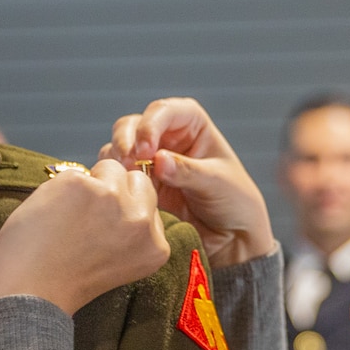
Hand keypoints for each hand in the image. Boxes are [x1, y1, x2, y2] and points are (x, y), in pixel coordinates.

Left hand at [0, 160, 169, 315]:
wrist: (29, 293)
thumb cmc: (63, 281)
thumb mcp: (119, 260)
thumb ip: (128, 229)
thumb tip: (121, 189)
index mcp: (155, 246)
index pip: (149, 202)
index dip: (121, 211)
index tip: (101, 233)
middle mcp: (141, 221)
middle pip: (135, 179)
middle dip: (112, 190)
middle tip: (85, 223)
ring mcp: (113, 199)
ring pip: (107, 169)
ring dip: (86, 186)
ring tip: (67, 220)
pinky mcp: (82, 185)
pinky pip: (74, 173)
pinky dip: (59, 189)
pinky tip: (51, 216)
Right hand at [100, 97, 274, 266]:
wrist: (230, 238)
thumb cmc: (235, 202)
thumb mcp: (217, 184)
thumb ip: (187, 172)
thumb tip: (158, 160)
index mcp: (192, 125)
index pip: (165, 111)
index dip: (151, 124)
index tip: (146, 150)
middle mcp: (167, 137)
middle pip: (134, 125)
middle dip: (126, 140)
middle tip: (128, 164)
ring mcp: (149, 160)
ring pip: (119, 147)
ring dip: (117, 160)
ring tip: (127, 181)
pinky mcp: (139, 184)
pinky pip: (116, 174)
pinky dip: (114, 179)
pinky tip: (125, 194)